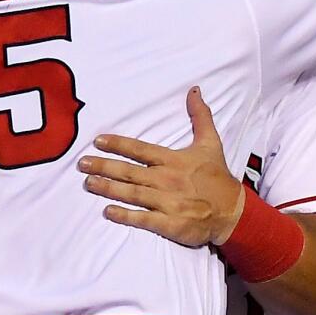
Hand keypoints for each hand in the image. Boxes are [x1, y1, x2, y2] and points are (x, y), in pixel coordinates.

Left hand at [79, 87, 243, 246]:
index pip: (140, 150)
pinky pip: (144, 219)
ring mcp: (168, 202)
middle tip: (81, 164)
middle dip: (104, 166)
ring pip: (132, 193)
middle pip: (130, 172)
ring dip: (108, 188)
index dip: (118, 144)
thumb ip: (200, 116)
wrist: (233, 211)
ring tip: (89, 183)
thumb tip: (194, 90)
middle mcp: (167, 179)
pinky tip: (108, 211)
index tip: (98, 141)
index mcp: (173, 160)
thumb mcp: (211, 143)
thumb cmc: (218, 176)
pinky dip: (126, 215)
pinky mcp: (171, 223)